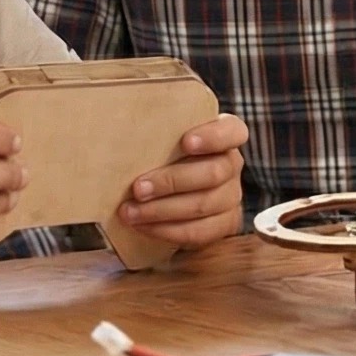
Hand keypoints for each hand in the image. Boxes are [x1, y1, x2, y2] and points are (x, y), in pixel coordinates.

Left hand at [116, 112, 249, 249]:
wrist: (173, 189)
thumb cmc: (165, 154)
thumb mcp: (166, 137)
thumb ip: (157, 130)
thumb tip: (123, 123)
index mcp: (226, 135)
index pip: (232, 131)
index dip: (212, 137)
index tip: (186, 142)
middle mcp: (232, 164)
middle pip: (213, 173)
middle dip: (171, 182)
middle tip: (138, 188)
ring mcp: (232, 196)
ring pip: (203, 205)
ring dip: (162, 211)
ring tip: (130, 212)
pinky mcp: (224, 225)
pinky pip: (198, 231)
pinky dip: (167, 230)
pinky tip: (143, 226)